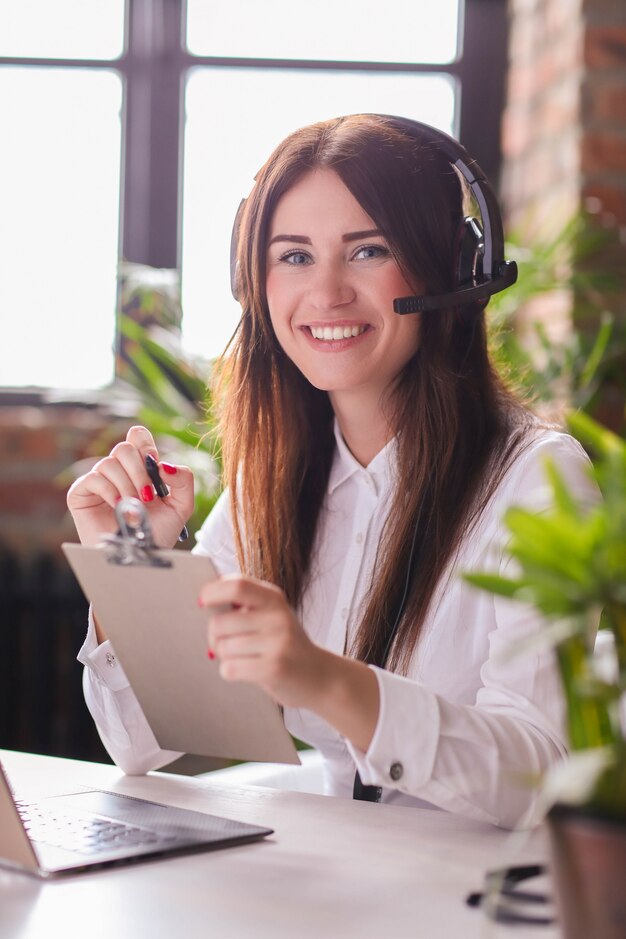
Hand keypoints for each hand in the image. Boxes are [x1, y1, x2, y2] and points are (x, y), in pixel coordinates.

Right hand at [67, 425, 194, 547]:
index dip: (145, 444)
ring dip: (127, 486)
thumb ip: (183, 479)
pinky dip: (110, 492)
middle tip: (147, 496)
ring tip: (134, 508)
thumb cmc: (158, 533)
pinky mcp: (81, 493)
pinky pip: (93, 478)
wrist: (140, 557)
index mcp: (140, 468)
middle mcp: (118, 471)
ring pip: (109, 463)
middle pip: (124, 447)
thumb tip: (163, 464)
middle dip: (140, 472)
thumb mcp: (182, 505)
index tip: (154, 465)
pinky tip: (118, 508)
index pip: (137, 437)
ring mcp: (99, 481)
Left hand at [199, 575, 326, 709]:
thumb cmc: (286, 645)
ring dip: (225, 657)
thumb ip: (244, 605)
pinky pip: (230, 668)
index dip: (213, 591)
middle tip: (224, 643)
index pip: (237, 585)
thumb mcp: (272, 615)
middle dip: (213, 637)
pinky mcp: (274, 668)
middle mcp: (277, 617)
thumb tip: (205, 601)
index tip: (203, 601)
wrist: (319, 676)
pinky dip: (231, 672)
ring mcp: (278, 643)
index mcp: (274, 599)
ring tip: (246, 658)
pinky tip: (248, 670)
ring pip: (223, 648)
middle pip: (220, 622)